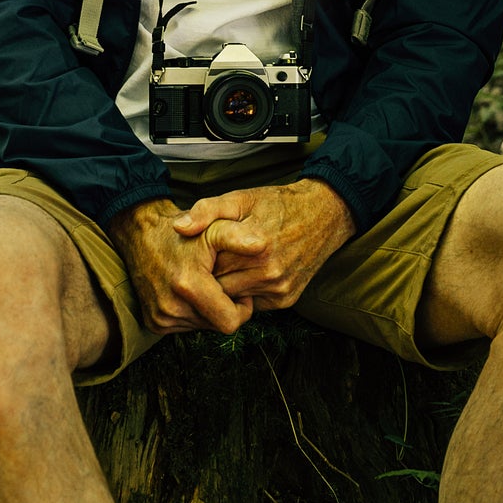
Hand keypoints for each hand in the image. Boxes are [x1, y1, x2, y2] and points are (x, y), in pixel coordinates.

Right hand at [106, 197, 253, 337]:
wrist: (144, 235)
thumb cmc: (184, 233)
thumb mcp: (214, 228)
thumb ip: (239, 236)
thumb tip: (263, 245)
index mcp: (188, 286)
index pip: (231, 322)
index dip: (242, 308)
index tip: (239, 289)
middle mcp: (171, 307)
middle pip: (217, 326)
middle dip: (226, 308)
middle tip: (222, 284)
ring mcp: (160, 318)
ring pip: (202, 327)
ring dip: (208, 310)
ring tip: (204, 285)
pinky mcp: (153, 323)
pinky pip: (185, 327)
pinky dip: (192, 313)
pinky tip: (190, 292)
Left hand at [168, 179, 355, 311]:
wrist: (324, 215)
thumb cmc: (278, 205)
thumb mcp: (242, 198)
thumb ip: (207, 210)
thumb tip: (178, 228)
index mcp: (256, 245)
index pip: (208, 265)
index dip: (200, 257)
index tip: (199, 249)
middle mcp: (269, 272)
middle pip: (219, 285)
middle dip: (210, 274)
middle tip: (210, 260)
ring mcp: (279, 289)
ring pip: (234, 298)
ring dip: (227, 285)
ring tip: (228, 265)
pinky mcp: (286, 299)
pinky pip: (252, 304)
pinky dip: (246, 291)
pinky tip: (246, 273)